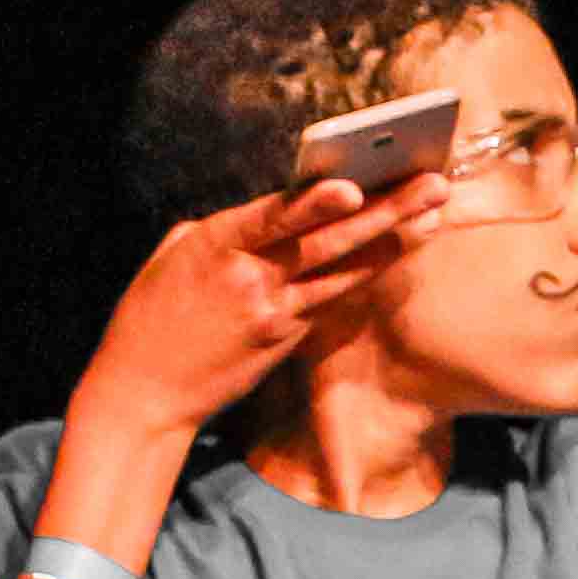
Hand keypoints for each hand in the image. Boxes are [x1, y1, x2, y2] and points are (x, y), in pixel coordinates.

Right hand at [65, 176, 448, 442]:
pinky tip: (398, 252)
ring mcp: (271, 312)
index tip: (355, 185)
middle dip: (385, 210)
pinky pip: (331, 299)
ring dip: (392, 242)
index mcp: (215, 244)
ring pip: (342, 273)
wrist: (144, 393)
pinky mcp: (284, 339)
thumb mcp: (171, 256)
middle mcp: (249, 278)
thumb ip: (220, 229)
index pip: (274, 218)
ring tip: (433, 216)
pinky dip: (365, 274)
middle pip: (327, 241)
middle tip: (432, 185)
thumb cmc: (151, 318)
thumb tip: (266, 213)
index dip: (316, 203)